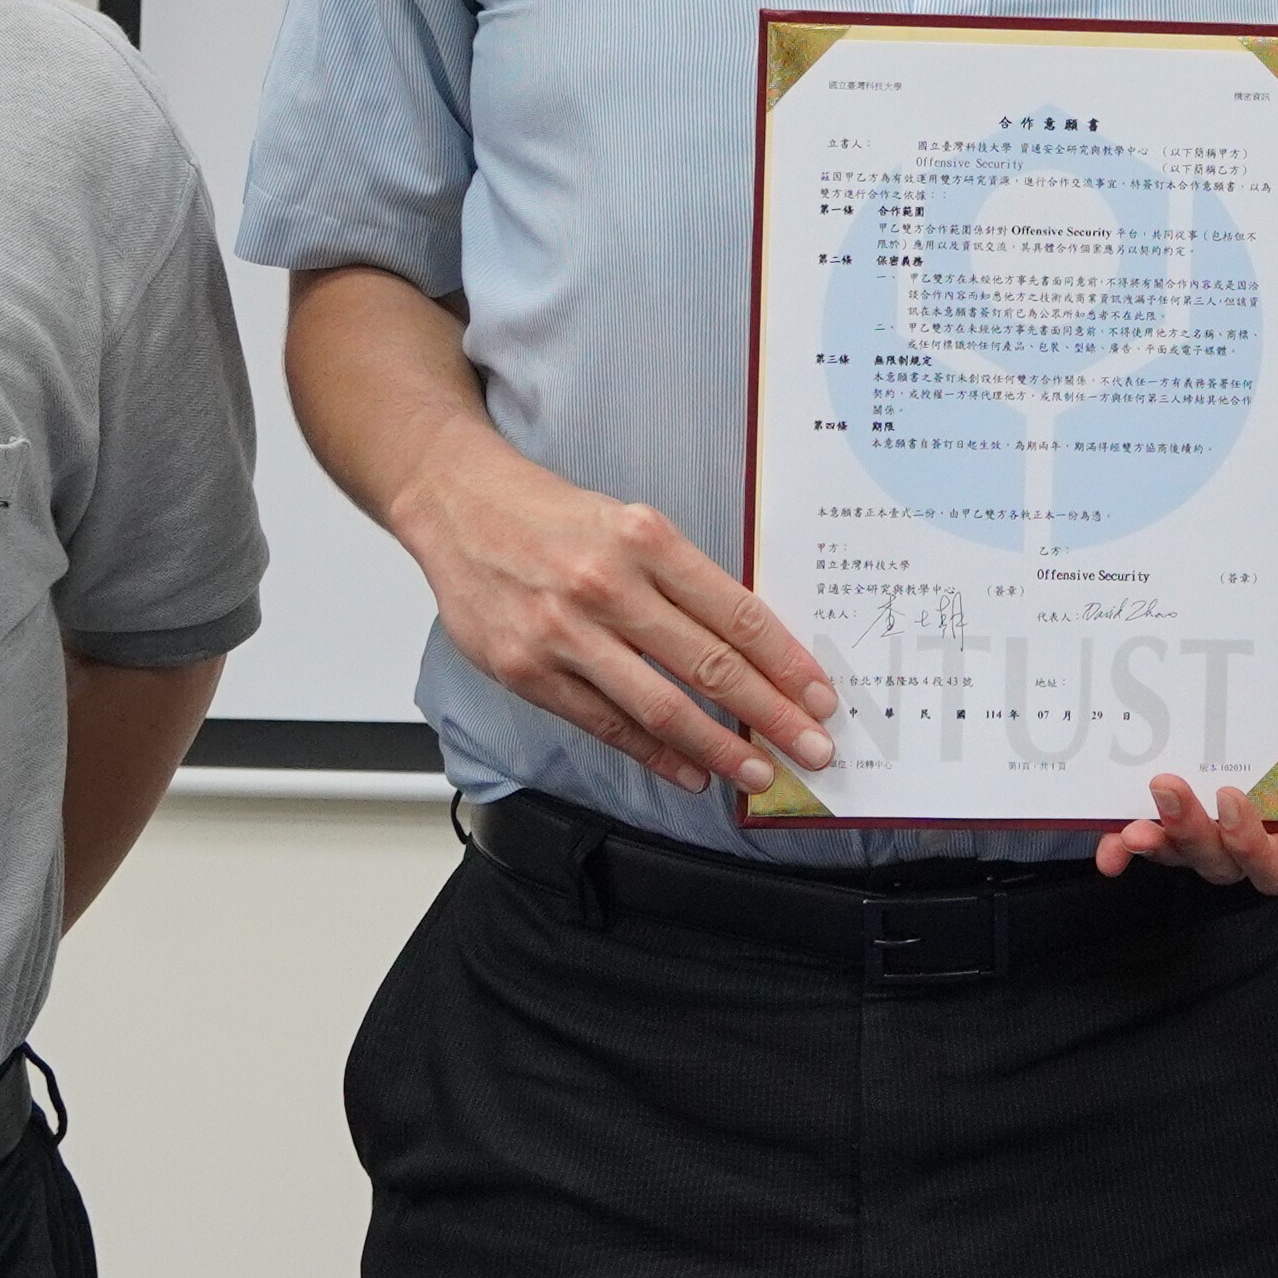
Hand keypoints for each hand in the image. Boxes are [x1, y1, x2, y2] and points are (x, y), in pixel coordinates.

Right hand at [388, 441, 836, 797]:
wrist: (457, 504)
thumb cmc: (550, 515)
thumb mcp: (628, 522)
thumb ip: (682, 580)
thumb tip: (750, 645)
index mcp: (645, 538)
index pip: (736, 613)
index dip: (787, 662)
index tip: (820, 697)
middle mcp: (607, 584)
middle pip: (709, 665)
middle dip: (772, 715)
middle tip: (813, 748)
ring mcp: (564, 633)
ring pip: (661, 705)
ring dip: (720, 748)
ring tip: (760, 774)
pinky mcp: (528, 670)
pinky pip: (607, 724)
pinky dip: (656, 755)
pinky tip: (691, 772)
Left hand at [1097, 524, 1277, 890]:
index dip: (1253, 849)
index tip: (1230, 800)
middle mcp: (1264, 806)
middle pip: (1226, 859)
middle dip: (1193, 836)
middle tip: (1168, 786)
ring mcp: (1221, 791)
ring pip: (1189, 847)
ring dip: (1160, 842)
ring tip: (1132, 824)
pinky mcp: (1190, 767)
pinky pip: (1161, 816)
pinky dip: (1132, 835)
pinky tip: (1111, 831)